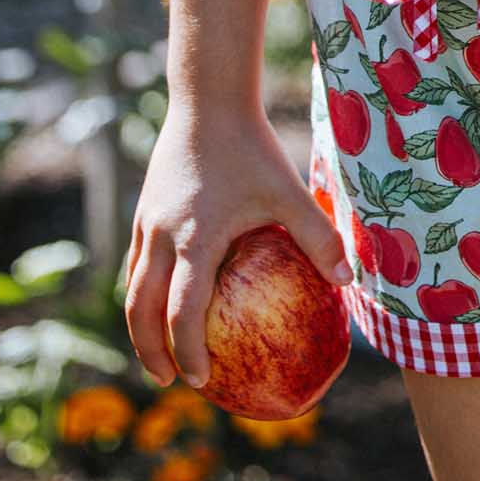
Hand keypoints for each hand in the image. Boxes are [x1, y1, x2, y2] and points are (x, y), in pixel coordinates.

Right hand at [123, 103, 350, 389]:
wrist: (209, 99)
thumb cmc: (253, 147)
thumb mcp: (288, 191)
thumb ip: (318, 236)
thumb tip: (347, 281)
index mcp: (194, 239)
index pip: (181, 311)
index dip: (187, 350)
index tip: (201, 379)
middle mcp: (160, 236)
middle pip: (141, 309)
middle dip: (150, 351)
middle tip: (168, 381)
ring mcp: (146, 223)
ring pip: (131, 287)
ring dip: (140, 325)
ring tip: (158, 353)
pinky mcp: (143, 210)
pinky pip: (135, 262)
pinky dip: (141, 291)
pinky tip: (159, 300)